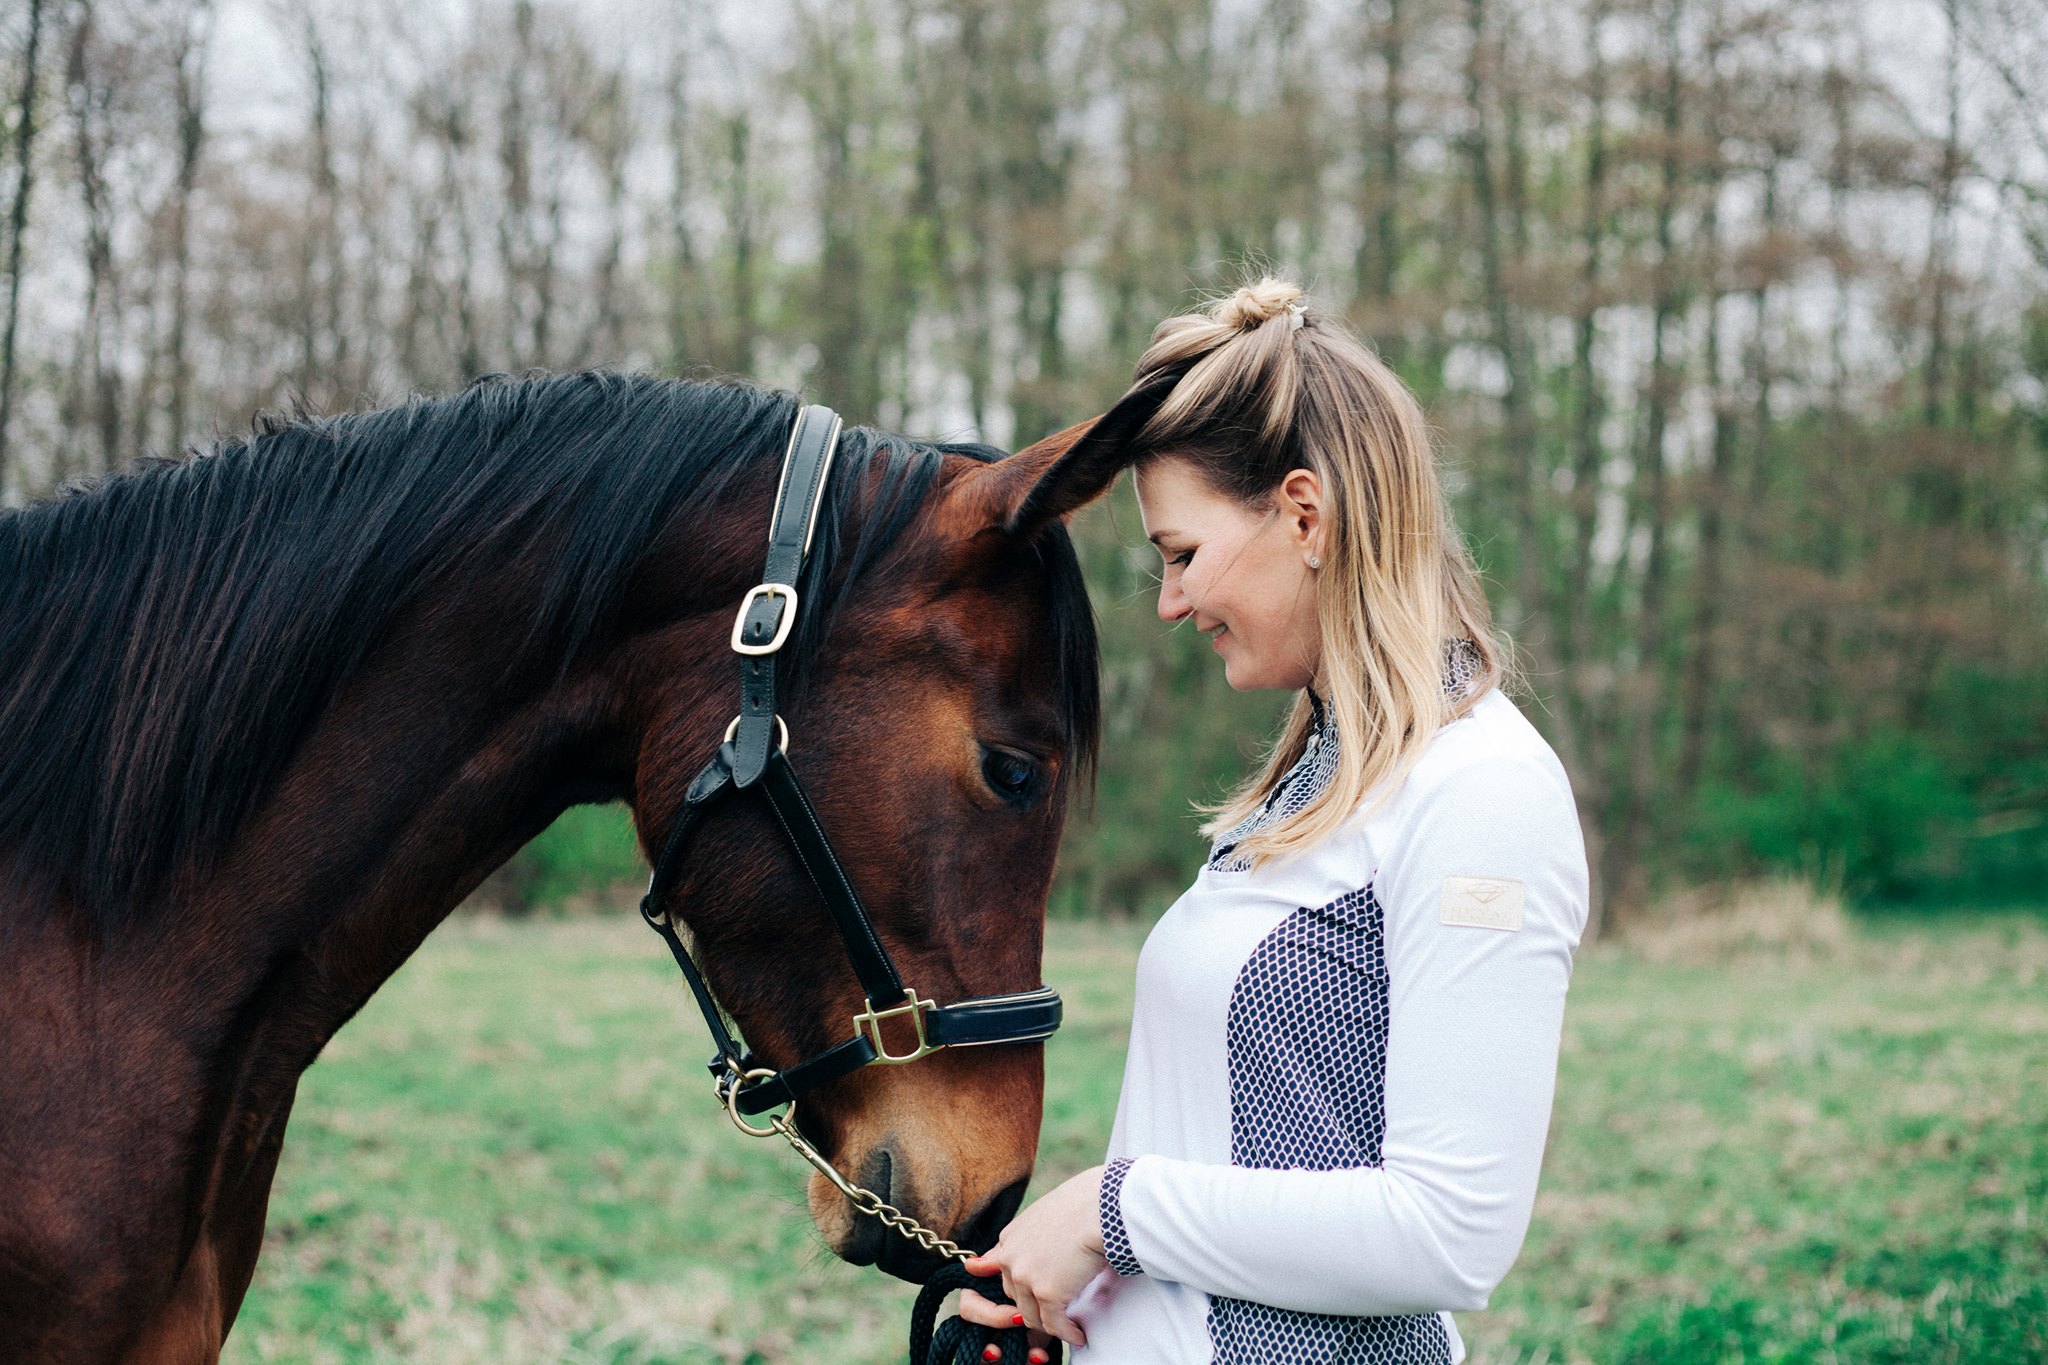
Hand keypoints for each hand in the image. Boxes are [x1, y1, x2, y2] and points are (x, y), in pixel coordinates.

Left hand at [957, 1164, 1106, 1348]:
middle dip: (1036, 1308)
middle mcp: (1010, 1258)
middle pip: (1017, 1297)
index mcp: (1009, 1238)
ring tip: (1069, 1327)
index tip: (1043, 1296)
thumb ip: (1029, 1236)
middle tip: (1058, 1315)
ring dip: (1051, 1325)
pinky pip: (1054, 1325)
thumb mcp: (1047, 1213)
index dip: (1026, 1288)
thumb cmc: (1084, 1202)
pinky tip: (1079, 1336)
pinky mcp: (1047, 1294)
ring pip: (1032, 1316)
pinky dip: (1067, 1334)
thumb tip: (998, 1259)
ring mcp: (1025, 1277)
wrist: (1102, 1206)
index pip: (1009, 1273)